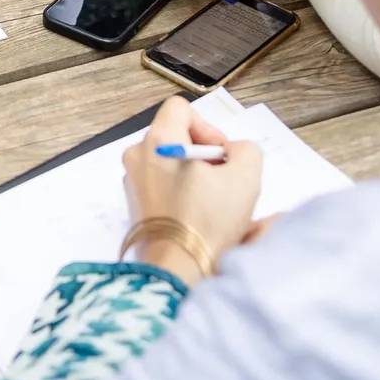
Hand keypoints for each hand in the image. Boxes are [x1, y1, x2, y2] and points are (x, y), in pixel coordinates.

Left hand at [121, 97, 261, 285]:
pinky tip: (200, 219)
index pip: (181, 109)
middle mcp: (138, 157)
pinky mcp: (135, 207)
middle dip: (204, 156)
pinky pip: (163, 188)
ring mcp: (133, 183)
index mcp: (157, 141)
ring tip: (214, 205)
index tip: (222, 155)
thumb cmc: (206, 223)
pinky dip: (182, 196)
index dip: (208, 128)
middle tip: (223, 181)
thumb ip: (246, 149)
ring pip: (171, 165)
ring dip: (195, 178)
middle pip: (176, 138)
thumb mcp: (245, 176)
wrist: (177, 270)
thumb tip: (235, 151)